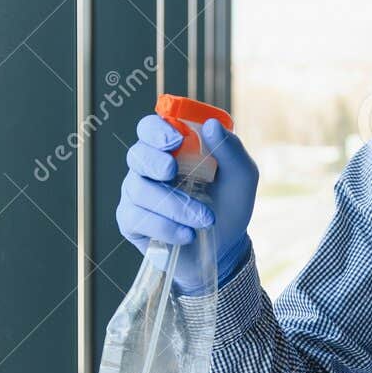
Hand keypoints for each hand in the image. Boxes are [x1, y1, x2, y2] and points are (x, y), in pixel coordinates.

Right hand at [117, 113, 257, 292]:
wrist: (224, 247)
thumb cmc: (229, 204)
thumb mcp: (241, 177)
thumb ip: (231, 150)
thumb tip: (212, 125)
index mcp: (172, 148)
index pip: (150, 128)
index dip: (156, 130)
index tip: (174, 140)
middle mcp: (149, 167)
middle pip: (137, 155)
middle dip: (154, 161)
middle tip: (172, 171)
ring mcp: (137, 193)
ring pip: (140, 190)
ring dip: (174, 205)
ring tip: (204, 219)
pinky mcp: (131, 220)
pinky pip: (137, 218)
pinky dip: (165, 227)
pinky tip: (187, 235)